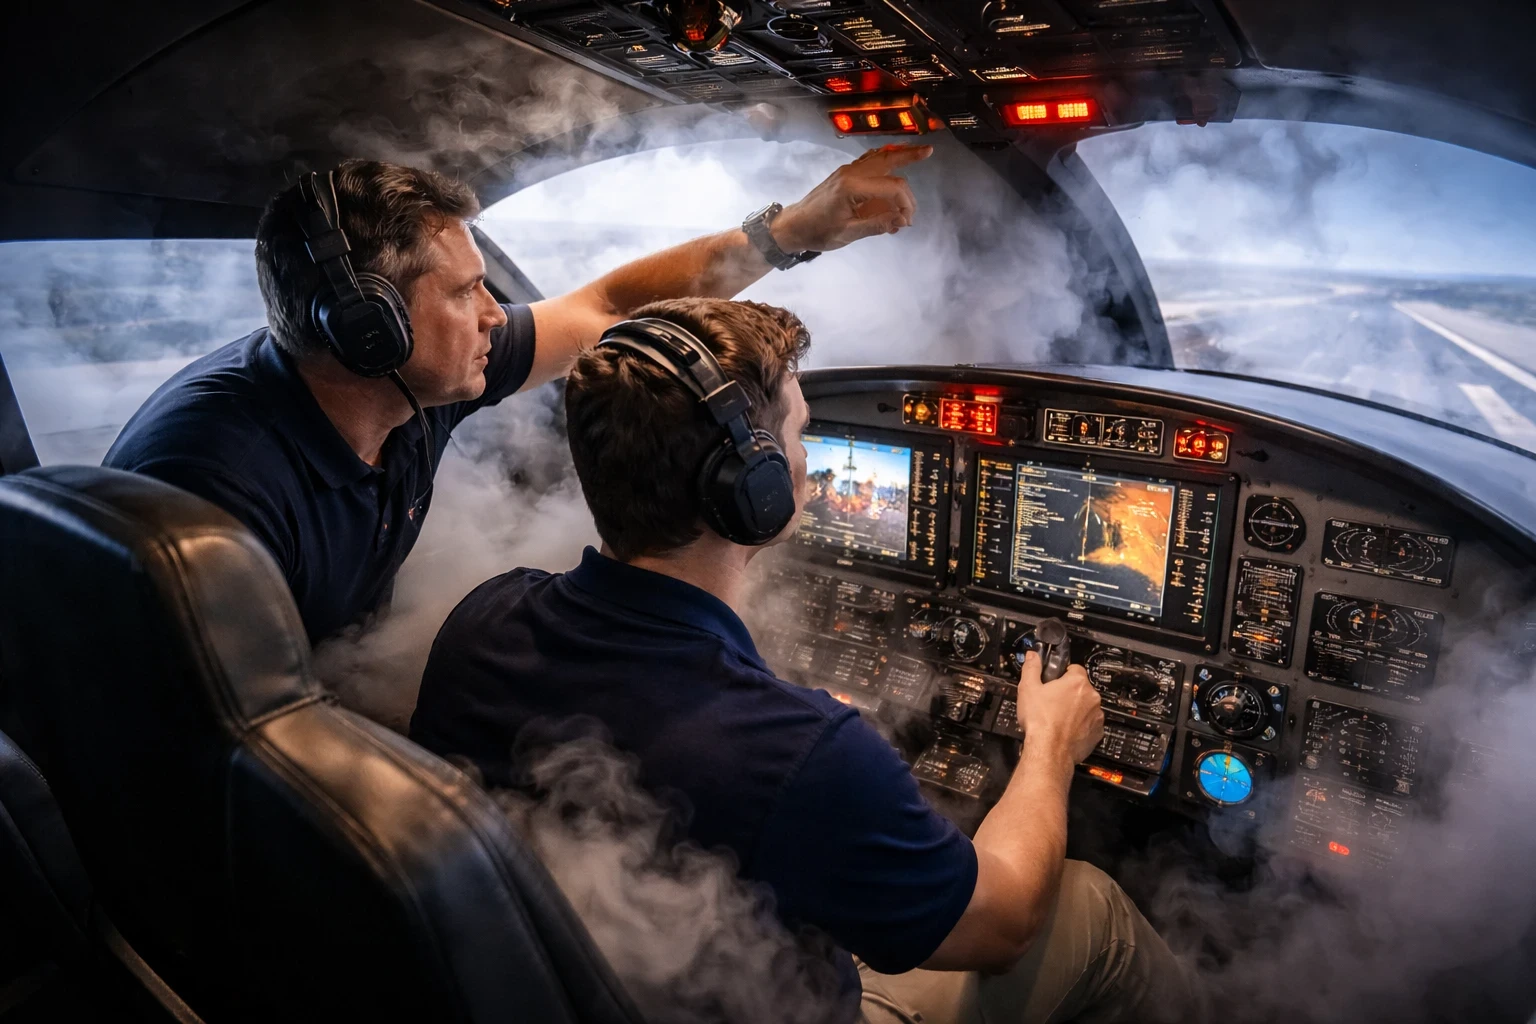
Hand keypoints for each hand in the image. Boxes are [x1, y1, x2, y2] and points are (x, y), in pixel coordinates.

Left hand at [771, 143, 933, 252]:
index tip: (907, 221)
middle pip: (888, 159)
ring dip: (899, 154)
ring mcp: (847, 171)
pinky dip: (884, 157)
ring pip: (879, 156)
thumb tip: (903, 220)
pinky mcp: (845, 174)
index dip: (906, 203)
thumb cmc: (818, 232)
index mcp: (852, 187)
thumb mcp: (848, 233)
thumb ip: (877, 225)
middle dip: (910, 156)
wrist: (794, 226)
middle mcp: (851, 173)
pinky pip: (869, 160)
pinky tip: (893, 157)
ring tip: (918, 150)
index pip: (892, 187)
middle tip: (929, 152)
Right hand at [1013, 651, 1103, 764]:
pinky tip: (1065, 730)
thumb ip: (1031, 668)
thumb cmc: (1040, 720)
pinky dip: (1081, 726)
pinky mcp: (1097, 733)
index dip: (1062, 674)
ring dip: (1076, 710)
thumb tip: (1033, 656)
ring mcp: (1097, 716)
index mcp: (1077, 682)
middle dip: (1069, 693)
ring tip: (1057, 718)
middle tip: (1052, 702)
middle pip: (1081, 689)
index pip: (1075, 668)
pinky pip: (1090, 724)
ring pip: (1086, 707)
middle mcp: (1092, 697)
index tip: (1053, 682)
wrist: (1049, 750)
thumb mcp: (1028, 688)